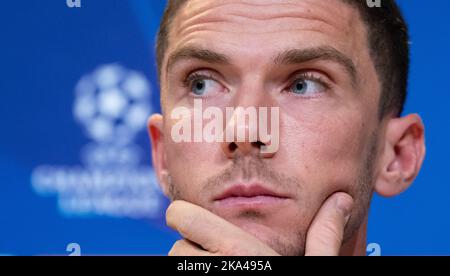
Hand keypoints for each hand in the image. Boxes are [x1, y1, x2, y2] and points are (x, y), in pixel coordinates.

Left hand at [166, 192, 352, 255]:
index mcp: (240, 252)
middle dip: (192, 251)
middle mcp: (214, 270)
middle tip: (220, 261)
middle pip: (176, 248)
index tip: (194, 223)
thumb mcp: (318, 272)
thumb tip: (341, 200)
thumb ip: (324, 236)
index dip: (186, 216)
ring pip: (174, 269)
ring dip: (192, 271)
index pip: (181, 215)